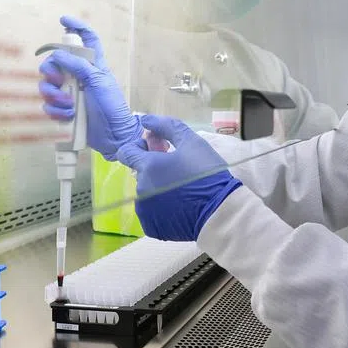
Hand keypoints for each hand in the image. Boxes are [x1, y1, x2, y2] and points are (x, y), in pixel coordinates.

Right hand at [38, 15, 141, 159]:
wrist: (115, 137)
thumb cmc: (112, 106)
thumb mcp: (99, 81)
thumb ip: (79, 65)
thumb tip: (58, 53)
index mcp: (92, 66)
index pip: (86, 40)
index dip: (77, 27)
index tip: (64, 20)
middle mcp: (79, 76)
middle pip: (54, 63)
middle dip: (51, 71)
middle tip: (58, 81)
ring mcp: (70, 93)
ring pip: (47, 85)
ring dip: (53, 95)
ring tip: (68, 105)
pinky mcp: (64, 111)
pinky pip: (48, 105)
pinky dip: (55, 111)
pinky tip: (67, 117)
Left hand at [116, 115, 241, 240]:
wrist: (220, 211)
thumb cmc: (208, 175)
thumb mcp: (193, 143)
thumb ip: (166, 127)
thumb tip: (145, 120)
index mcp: (148, 167)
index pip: (126, 152)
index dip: (140, 147)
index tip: (158, 151)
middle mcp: (141, 189)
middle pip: (140, 172)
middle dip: (154, 168)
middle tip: (178, 170)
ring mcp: (145, 210)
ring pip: (145, 192)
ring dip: (158, 188)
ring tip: (182, 190)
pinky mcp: (152, 226)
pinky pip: (151, 211)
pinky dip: (161, 207)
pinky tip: (180, 205)